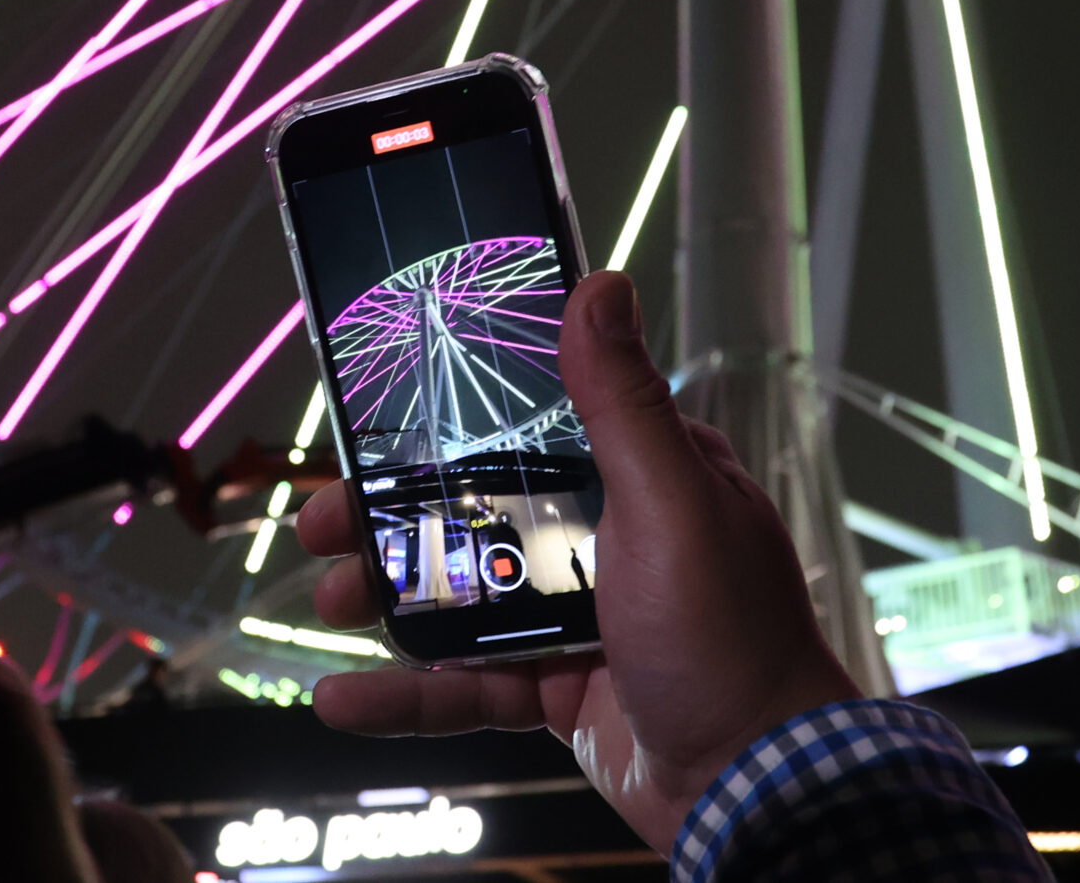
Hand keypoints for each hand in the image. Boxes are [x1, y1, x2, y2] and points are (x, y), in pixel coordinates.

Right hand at [294, 270, 860, 851]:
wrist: (754, 791)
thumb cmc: (732, 641)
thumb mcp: (671, 503)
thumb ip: (624, 403)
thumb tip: (599, 289)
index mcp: (642, 477)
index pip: (531, 427)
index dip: (449, 425)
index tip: (377, 420)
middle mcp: (608, 539)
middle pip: (477, 512)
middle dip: (393, 518)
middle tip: (324, 520)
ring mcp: (579, 617)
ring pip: (460, 596)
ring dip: (388, 597)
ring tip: (330, 597)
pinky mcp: (557, 688)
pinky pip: (467, 686)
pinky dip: (406, 694)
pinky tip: (347, 696)